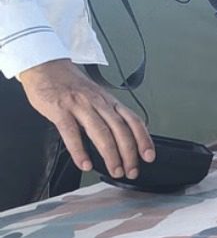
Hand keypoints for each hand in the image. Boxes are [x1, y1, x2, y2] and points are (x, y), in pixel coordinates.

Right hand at [18, 59, 154, 178]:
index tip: (149, 156)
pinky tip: (85, 163)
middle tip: (131, 170)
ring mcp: (79, 106)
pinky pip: (71, 132)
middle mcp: (98, 103)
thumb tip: (127, 139)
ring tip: (115, 170)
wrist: (46, 66)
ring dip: (111, 155)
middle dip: (129, 154)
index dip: (143, 139)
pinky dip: (79, 151)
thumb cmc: (72, 85)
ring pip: (101, 132)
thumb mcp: (99, 97)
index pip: (133, 121)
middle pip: (120, 130)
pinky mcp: (59, 109)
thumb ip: (111, 115)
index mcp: (110, 101)